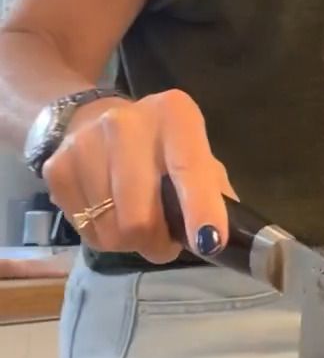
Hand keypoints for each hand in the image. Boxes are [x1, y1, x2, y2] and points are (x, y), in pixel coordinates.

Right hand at [43, 90, 233, 262]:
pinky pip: (87, 231)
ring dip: (130, 242)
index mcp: (174, 114)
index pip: (189, 168)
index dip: (201, 209)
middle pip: (140, 216)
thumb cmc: (159, 146)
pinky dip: (104, 236)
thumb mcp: (194, 154)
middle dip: (158, 242)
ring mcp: (84, 144)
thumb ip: (214, 191)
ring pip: (112, 230)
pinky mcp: (56, 168)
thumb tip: (232, 237)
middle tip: (165, 240)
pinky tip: (110, 214)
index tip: (209, 242)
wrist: (90, 119)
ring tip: (137, 224)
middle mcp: (125, 123)